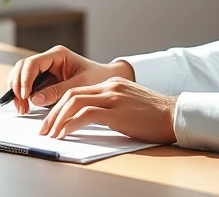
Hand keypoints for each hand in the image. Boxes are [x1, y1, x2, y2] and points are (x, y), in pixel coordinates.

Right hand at [7, 45, 133, 113]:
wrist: (108, 80)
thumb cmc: (98, 78)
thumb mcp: (80, 85)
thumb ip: (58, 91)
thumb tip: (35, 99)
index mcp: (58, 55)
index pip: (33, 63)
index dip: (25, 79)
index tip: (25, 95)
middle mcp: (49, 60)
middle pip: (22, 68)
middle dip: (17, 86)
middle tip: (20, 105)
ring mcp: (46, 70)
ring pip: (21, 76)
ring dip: (18, 92)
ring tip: (22, 108)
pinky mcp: (45, 80)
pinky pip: (28, 85)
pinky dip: (24, 95)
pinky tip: (26, 107)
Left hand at [38, 77, 177, 143]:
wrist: (174, 115)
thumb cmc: (154, 117)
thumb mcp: (129, 105)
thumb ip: (110, 107)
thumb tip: (88, 121)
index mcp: (112, 84)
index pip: (78, 90)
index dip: (60, 105)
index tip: (52, 120)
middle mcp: (110, 86)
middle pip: (71, 94)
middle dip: (53, 112)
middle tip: (44, 129)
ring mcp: (113, 97)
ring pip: (74, 102)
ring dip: (58, 119)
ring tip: (50, 134)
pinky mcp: (117, 111)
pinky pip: (85, 115)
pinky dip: (71, 124)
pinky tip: (64, 134)